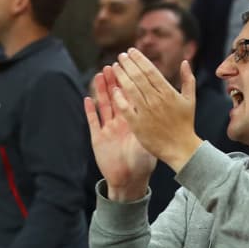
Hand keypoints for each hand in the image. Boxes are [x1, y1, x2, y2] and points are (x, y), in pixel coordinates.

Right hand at [85, 68, 156, 200]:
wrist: (129, 182)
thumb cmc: (141, 164)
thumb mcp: (148, 144)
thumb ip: (151, 128)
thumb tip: (160, 112)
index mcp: (134, 122)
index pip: (131, 99)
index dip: (129, 84)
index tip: (130, 70)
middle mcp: (120, 123)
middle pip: (116, 98)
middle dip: (113, 82)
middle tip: (112, 66)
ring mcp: (108, 129)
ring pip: (104, 105)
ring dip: (101, 91)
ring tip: (99, 75)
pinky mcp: (98, 138)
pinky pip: (93, 122)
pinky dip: (90, 110)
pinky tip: (88, 99)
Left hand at [107, 49, 201, 170]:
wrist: (182, 148)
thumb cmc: (185, 123)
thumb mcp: (190, 100)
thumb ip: (188, 79)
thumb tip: (184, 61)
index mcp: (168, 93)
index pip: (150, 70)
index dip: (139, 59)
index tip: (131, 51)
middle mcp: (156, 100)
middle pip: (138, 77)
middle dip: (128, 63)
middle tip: (121, 55)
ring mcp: (146, 112)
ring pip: (130, 89)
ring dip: (121, 76)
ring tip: (115, 66)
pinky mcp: (138, 124)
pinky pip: (125, 108)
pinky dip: (119, 97)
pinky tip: (113, 88)